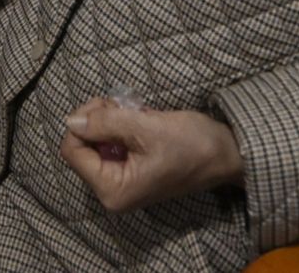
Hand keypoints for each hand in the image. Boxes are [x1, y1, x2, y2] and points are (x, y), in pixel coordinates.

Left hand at [59, 100, 244, 212]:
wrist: (226, 154)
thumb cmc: (191, 144)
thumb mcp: (145, 127)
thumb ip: (105, 123)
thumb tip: (71, 121)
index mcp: (113, 190)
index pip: (72, 151)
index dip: (83, 122)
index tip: (108, 105)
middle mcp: (112, 193)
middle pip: (81, 147)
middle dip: (98, 120)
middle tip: (123, 106)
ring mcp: (121, 183)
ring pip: (95, 143)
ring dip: (111, 121)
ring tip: (135, 113)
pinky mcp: (131, 172)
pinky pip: (111, 146)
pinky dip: (121, 128)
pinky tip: (139, 122)